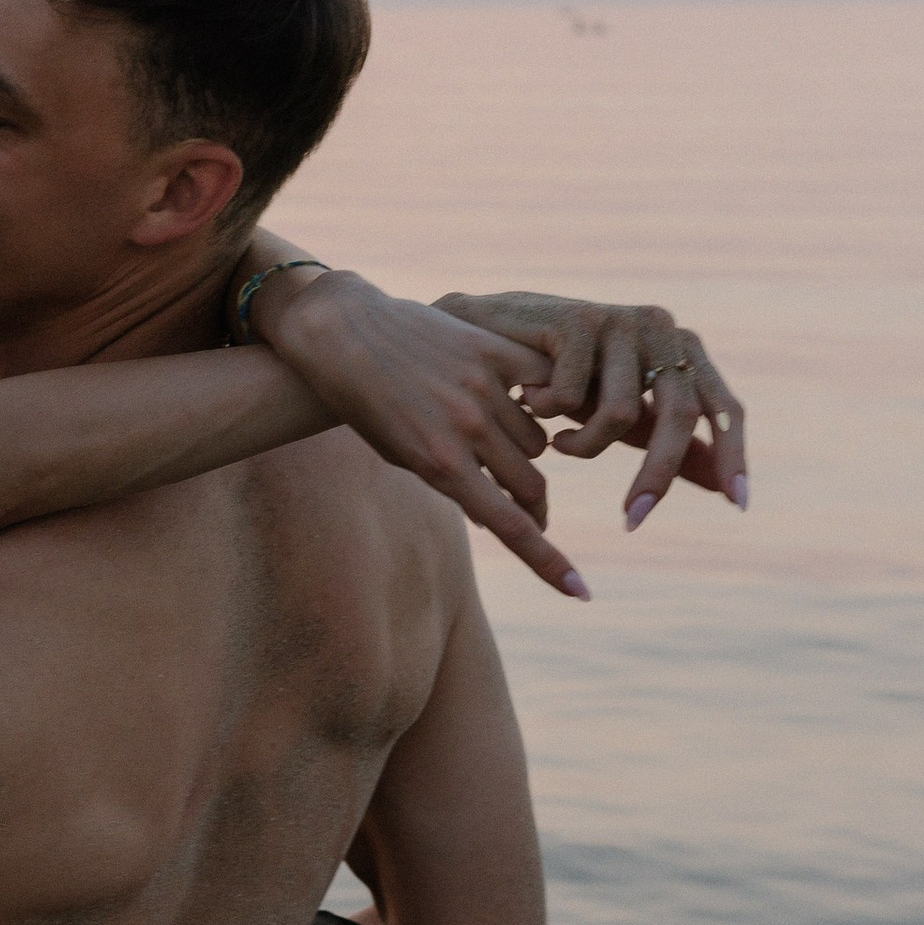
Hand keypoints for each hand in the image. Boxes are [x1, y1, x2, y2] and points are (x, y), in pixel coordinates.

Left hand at [257, 269, 588, 599]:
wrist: (342, 332)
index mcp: (439, 466)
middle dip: (531, 501)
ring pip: (536, 439)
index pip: (510, 527)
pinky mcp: (493, 350)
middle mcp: (467, 430)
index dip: (549, 563)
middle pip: (531, 484)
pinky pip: (540, 388)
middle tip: (526, 503)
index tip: (581, 591)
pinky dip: (537, 399)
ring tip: (490, 431)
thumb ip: (451, 485)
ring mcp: (483, 387)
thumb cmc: (365, 404)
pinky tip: (522, 396)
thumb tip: (499, 516)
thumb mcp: (400, 456)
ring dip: (523, 447)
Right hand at [435, 292, 747, 527]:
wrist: (487, 332)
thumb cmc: (560, 377)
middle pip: (681, 413)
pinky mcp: (579, 318)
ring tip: (557, 444)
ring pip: (621, 413)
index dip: (734, 455)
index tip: (738, 506)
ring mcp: (621, 320)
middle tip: (634, 518)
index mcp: (681, 351)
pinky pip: (574, 396)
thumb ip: (673, 446)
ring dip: (584, 446)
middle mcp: (661, 329)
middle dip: (657, 474)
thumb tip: (728, 490)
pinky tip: (528, 400)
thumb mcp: (623, 415)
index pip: (724, 407)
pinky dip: (550, 413)